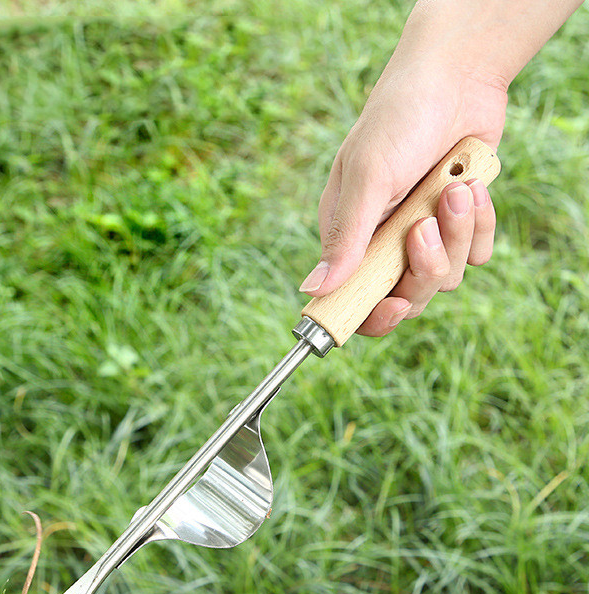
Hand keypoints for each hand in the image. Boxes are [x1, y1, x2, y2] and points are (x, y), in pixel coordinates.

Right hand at [300, 51, 507, 335]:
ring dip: (457, 235)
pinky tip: (472, 186)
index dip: (374, 315)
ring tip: (455, 189)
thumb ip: (346, 238)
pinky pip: (477, 255)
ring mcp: (424, 235)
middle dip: (425, 267)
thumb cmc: (397, 121)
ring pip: (447, 277)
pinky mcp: (459, 225)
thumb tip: (313, 289)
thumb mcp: (367, 179)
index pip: (354, 300)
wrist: (456, 78)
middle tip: (424, 226)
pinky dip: (480, 226)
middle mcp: (385, 244)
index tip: (395, 306)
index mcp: (350, 238)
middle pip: (408, 296)